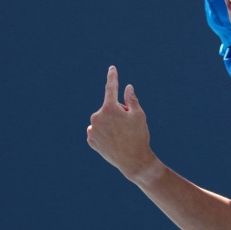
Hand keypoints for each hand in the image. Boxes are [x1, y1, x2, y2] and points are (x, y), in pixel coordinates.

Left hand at [86, 66, 160, 183]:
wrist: (133, 161)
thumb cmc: (139, 136)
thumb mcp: (139, 115)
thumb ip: (131, 99)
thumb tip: (127, 87)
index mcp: (109, 108)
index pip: (111, 88)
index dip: (113, 77)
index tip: (112, 68)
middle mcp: (97, 117)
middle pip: (108, 108)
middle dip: (117, 112)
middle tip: (128, 125)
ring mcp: (92, 129)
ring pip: (102, 120)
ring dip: (110, 123)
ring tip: (121, 136)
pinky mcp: (90, 140)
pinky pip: (98, 131)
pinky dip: (105, 133)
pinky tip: (114, 142)